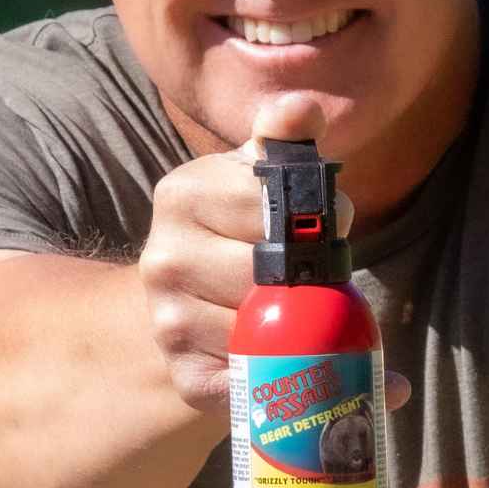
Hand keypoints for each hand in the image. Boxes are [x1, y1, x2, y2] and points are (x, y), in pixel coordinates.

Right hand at [139, 93, 410, 413]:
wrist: (187, 300)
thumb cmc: (238, 231)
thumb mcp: (256, 178)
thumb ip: (282, 140)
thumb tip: (302, 106)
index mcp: (180, 195)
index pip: (273, 209)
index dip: (319, 221)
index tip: (327, 224)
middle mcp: (162, 259)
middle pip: (272, 276)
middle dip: (313, 278)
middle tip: (318, 276)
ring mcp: (168, 322)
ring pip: (269, 330)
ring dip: (303, 328)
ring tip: (300, 312)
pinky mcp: (186, 377)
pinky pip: (256, 381)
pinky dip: (287, 376)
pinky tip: (287, 356)